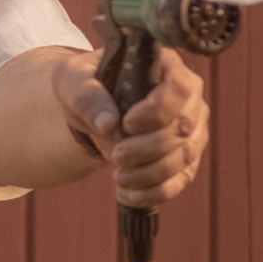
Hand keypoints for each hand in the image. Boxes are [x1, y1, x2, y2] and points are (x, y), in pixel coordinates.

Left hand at [53, 46, 210, 206]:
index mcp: (166, 67)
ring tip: (118, 177)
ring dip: (151, 172)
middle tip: (117, 156)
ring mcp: (192, 129)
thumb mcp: (71, 80)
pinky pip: (182, 179)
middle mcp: (188, 98)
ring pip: (185, 156)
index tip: (126, 124)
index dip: (157, 110)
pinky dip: (156, 191)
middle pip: (184, 127)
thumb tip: (108, 123)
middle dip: (148, 148)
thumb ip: (85, 95)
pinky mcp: (186, 156)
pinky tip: (129, 194)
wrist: (91, 111)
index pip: (180, 87)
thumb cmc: (84, 85)